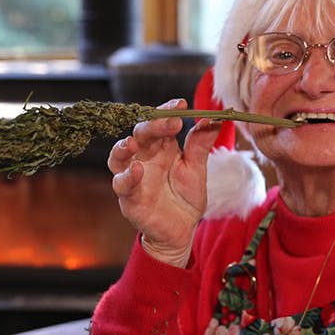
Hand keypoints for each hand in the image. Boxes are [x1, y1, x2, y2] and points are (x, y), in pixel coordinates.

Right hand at [108, 99, 221, 266]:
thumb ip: (201, 145)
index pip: (160, 123)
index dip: (168, 111)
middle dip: (152, 125)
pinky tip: (137, 171)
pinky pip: (122, 185)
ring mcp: (133, 177)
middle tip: (171, 121)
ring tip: (133, 142)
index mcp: (162, 147)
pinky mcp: (129, 197)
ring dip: (123, 147)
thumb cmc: (186, 198)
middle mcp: (144, 158)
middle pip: (140, 134)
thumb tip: (215, 120)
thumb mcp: (197, 170)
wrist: (182, 231)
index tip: (182, 104)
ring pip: (119, 157)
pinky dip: (127, 177)